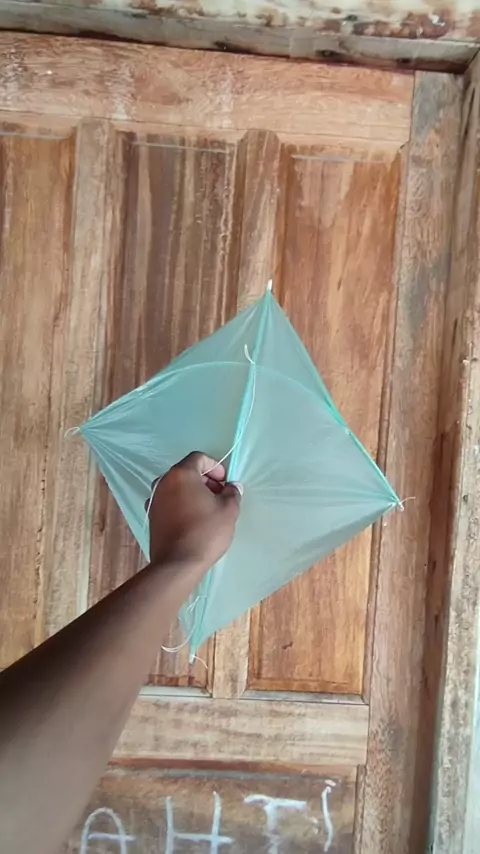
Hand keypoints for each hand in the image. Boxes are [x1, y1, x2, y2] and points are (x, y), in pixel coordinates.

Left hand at [147, 452, 241, 570]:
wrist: (177, 563)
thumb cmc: (205, 531)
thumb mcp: (228, 510)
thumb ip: (232, 493)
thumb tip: (232, 487)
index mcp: (180, 474)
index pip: (198, 458)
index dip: (215, 466)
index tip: (225, 482)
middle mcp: (162, 482)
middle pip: (186, 471)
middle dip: (205, 480)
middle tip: (220, 495)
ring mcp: (153, 499)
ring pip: (176, 487)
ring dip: (193, 492)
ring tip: (208, 509)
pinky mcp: (151, 516)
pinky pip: (169, 502)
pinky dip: (181, 504)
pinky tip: (193, 520)